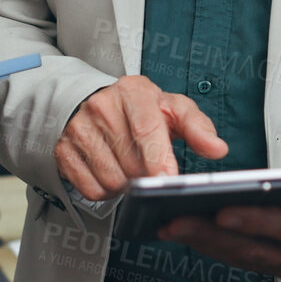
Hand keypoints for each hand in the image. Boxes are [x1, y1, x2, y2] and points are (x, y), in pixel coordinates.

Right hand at [53, 75, 227, 200]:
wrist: (93, 102)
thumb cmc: (139, 109)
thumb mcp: (171, 109)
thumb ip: (198, 127)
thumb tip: (217, 148)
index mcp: (133, 91)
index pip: (147, 128)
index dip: (159, 159)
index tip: (168, 180)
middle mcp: (102, 106)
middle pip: (132, 162)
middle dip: (147, 174)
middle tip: (149, 166)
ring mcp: (78, 128)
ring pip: (112, 180)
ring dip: (127, 185)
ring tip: (129, 167)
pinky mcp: (63, 151)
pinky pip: (91, 189)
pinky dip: (105, 190)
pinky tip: (110, 172)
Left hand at [163, 165, 280, 281]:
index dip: (257, 221)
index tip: (224, 210)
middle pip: (257, 249)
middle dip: (213, 235)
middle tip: (174, 219)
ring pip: (246, 259)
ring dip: (207, 244)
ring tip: (170, 224)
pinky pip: (248, 261)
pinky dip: (218, 248)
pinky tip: (192, 233)